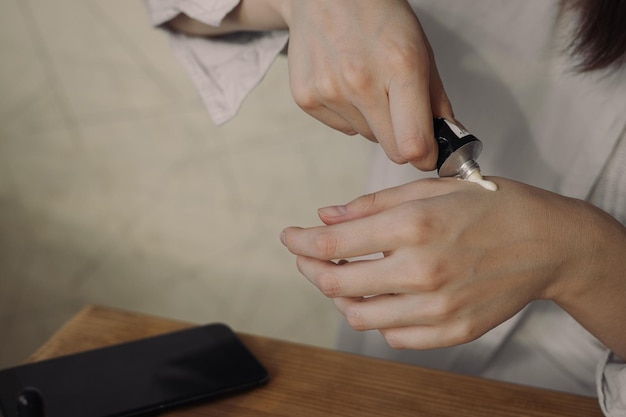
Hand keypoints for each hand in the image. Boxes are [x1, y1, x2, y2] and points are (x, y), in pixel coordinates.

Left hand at [280, 178, 621, 350]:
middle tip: (307, 258)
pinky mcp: (452, 330)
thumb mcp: (430, 188)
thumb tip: (325, 217)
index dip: (300, 243)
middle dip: (310, 269)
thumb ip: (371, 205)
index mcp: (413, 226)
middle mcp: (421, 270)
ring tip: (342, 278)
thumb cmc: (491, 206)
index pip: (332, 245)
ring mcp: (437, 307)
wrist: (547, 242)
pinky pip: (394, 337)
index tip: (290, 238)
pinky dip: (378, 319)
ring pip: (360, 317)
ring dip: (340, 297)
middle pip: (336, 284)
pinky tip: (382, 298)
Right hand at [281, 0, 453, 168]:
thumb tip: (445, 140)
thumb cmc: (377, 15)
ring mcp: (329, 92)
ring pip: (367, 137)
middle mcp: (360, 83)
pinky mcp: (306, 98)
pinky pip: (343, 128)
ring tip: (368, 83)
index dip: (426, 155)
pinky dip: (350, 114)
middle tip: (402, 111)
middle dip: (402, 139)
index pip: (413, 144)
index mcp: (399, 67)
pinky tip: (346, 83)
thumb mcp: (420, 48)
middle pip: (392, 149)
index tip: (429, 152)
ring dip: (375, 121)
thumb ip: (436, 100)